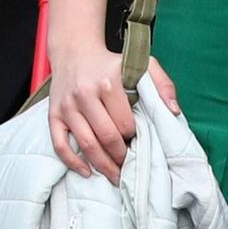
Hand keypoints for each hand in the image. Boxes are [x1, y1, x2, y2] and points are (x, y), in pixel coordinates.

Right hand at [46, 40, 177, 183]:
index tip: (140, 142)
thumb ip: (163, 84)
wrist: (73, 51)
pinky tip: (86, 172)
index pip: (126, 124)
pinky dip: (72, 162)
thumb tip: (173, 112)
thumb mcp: (142, 64)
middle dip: (122, 157)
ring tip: (116, 176)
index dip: (136, 138)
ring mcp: (67, 106)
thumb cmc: (110, 62)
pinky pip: (60, 144)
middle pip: (107, 138)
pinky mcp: (54, 114)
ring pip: (86, 144)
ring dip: (103, 165)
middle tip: (131, 165)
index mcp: (108, 83)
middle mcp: (84, 94)